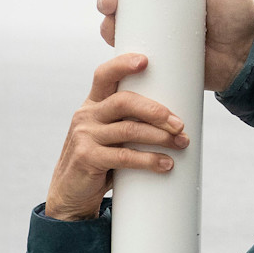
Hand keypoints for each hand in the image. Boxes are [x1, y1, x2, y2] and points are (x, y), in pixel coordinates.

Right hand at [45, 54, 189, 220]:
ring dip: (161, 137)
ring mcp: (84, 136)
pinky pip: (124, 156)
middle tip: (180, 124)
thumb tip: (179, 118)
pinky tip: (166, 164)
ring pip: (129, 129)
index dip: (123, 64)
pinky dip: (149, 160)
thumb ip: (131, 120)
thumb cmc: (101, 159)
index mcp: (94, 104)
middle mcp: (86, 115)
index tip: (146, 60)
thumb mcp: (111, 134)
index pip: (104, 75)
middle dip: (156, 110)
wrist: (72, 192)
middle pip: (124, 101)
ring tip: (181, 144)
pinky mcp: (87, 158)